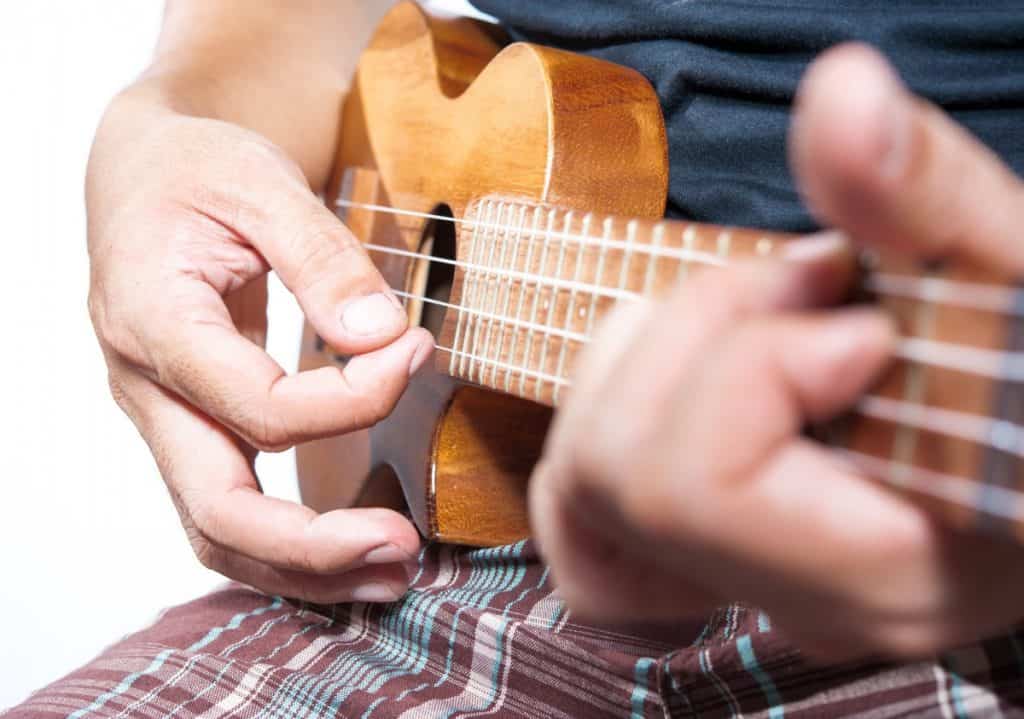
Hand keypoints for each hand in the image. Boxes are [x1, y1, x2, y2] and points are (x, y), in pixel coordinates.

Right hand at [87, 85, 432, 603]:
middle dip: (316, 546)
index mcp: (153, 323)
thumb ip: (321, 258)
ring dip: (305, 568)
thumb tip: (383, 337)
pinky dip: (288, 541)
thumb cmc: (194, 170)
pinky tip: (347, 550)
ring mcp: (164, 416)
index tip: (415, 352)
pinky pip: (228, 506)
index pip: (260, 407)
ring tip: (390, 575)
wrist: (141, 174)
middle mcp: (146, 389)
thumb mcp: (260, 183)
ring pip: (218, 530)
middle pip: (218, 511)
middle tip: (405, 548)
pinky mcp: (191, 424)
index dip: (354, 400)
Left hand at [529, 44, 1023, 659]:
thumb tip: (840, 91)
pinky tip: (705, 369)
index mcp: (886, 572)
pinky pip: (585, 504)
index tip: (860, 319)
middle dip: (698, 337)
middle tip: (805, 290)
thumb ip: (925, 198)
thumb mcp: (1012, 273)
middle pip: (617, 475)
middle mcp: (799, 609)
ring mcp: (751, 592)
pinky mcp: (716, 562)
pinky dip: (621, 405)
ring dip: (653, 358)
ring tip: (763, 320)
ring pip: (583, 483)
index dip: (755, 362)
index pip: (696, 487)